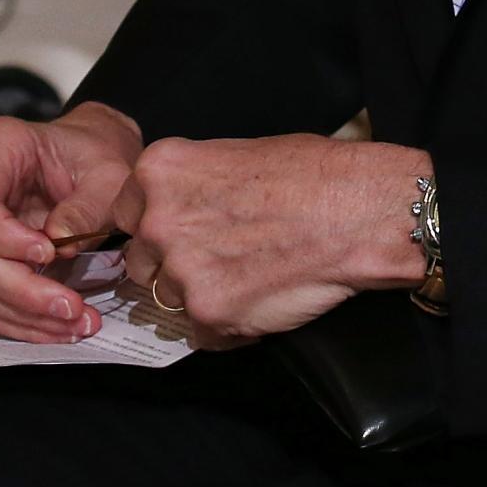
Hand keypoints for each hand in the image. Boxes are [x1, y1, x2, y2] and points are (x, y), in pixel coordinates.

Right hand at [0, 102, 142, 342]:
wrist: (96, 160)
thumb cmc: (97, 154)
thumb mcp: (110, 169)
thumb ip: (87, 202)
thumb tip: (62, 241)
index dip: (3, 236)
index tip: (47, 254)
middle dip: (22, 289)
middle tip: (70, 306)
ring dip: (28, 314)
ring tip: (78, 323)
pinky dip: (26, 322)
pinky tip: (62, 328)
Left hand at [112, 134, 432, 346]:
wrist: (362, 211)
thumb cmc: (316, 175)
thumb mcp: (239, 153)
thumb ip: (193, 185)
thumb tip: (179, 208)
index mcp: (160, 171)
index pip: (124, 212)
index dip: (154, 225)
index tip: (178, 231)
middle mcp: (159, 221)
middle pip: (140, 260)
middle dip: (173, 263)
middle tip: (223, 254)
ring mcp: (181, 271)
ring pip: (169, 299)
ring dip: (201, 294)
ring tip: (251, 273)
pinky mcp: (209, 315)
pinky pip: (203, 332)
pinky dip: (229, 323)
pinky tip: (264, 295)